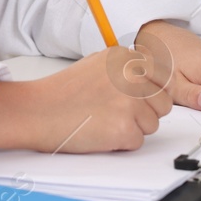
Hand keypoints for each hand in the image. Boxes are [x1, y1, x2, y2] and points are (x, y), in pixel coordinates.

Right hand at [0, 50, 171, 153]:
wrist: (38, 111)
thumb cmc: (62, 92)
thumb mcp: (97, 64)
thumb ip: (125, 69)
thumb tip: (150, 79)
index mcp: (126, 58)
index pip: (163, 79)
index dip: (149, 94)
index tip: (133, 99)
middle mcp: (133, 75)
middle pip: (163, 103)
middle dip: (144, 113)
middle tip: (114, 113)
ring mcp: (130, 102)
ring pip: (152, 125)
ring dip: (132, 128)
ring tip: (103, 120)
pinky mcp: (125, 128)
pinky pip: (137, 142)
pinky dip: (120, 143)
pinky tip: (99, 132)